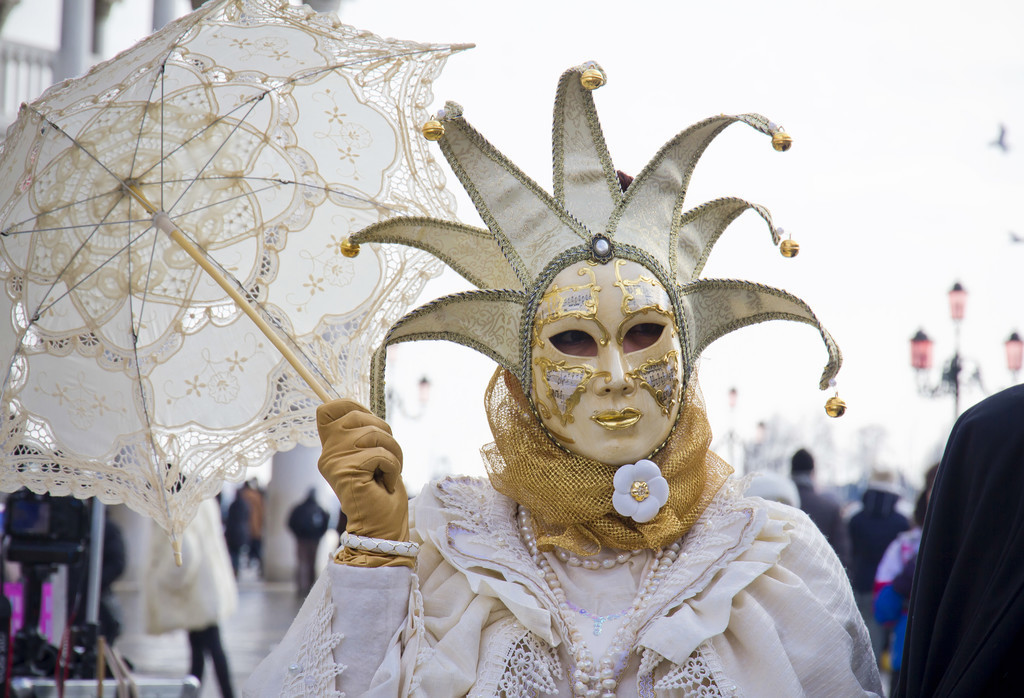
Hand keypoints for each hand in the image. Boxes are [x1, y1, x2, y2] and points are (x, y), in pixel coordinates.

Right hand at [316, 399, 410, 566]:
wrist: (382, 528)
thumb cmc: (381, 492)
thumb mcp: (373, 453)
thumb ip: (364, 432)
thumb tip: (364, 409)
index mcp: (331, 448)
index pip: (329, 408)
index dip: (354, 407)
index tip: (372, 426)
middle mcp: (328, 454)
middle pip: (356, 415)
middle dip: (384, 432)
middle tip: (386, 458)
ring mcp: (335, 463)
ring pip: (372, 434)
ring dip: (392, 453)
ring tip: (387, 473)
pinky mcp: (347, 472)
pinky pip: (379, 454)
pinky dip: (392, 468)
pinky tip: (385, 484)